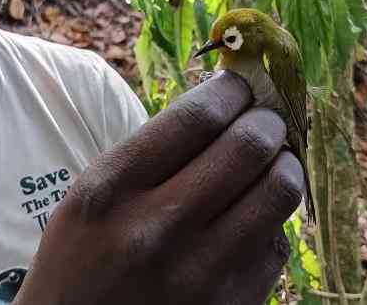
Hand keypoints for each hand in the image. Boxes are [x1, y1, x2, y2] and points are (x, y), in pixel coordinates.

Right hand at [13, 71, 303, 304]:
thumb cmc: (82, 265)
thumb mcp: (91, 199)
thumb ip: (151, 153)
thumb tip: (226, 107)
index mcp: (112, 192)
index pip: (197, 117)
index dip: (232, 90)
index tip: (241, 85)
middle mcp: (158, 229)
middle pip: (249, 144)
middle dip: (268, 120)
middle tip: (265, 120)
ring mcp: (202, 273)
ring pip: (280, 189)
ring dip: (284, 164)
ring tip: (272, 162)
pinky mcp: (235, 304)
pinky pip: (278, 241)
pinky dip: (272, 221)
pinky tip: (250, 220)